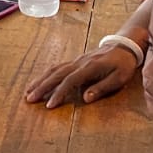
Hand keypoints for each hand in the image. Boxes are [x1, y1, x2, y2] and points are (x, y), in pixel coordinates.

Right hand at [23, 44, 138, 108]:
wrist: (124, 46)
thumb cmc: (123, 64)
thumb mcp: (119, 78)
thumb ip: (102, 87)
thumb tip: (85, 98)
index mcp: (90, 67)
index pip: (70, 81)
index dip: (59, 93)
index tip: (49, 105)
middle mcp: (79, 63)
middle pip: (57, 74)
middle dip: (42, 87)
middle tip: (29, 99)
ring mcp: (76, 61)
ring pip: (54, 70)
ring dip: (40, 80)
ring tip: (28, 91)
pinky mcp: (75, 61)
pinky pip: (57, 67)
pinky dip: (46, 75)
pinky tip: (39, 81)